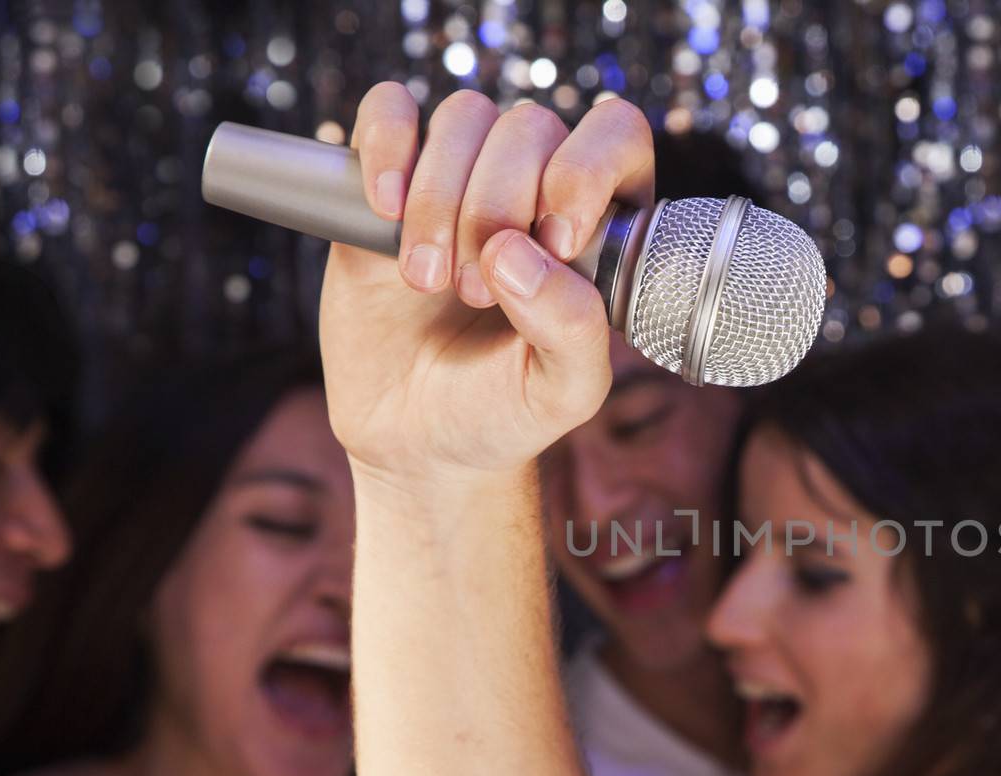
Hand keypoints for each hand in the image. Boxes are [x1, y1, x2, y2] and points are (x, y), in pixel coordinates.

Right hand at [319, 85, 653, 488]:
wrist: (416, 440)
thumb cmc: (505, 410)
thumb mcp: (562, 391)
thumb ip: (572, 327)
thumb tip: (517, 250)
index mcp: (601, 224)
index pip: (615, 136)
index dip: (586, 169)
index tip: (556, 240)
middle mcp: (536, 187)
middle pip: (529, 127)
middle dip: (499, 206)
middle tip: (477, 294)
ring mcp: (461, 179)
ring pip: (464, 117)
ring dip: (441, 196)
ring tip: (427, 279)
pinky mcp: (388, 183)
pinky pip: (389, 110)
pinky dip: (387, 146)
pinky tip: (385, 210)